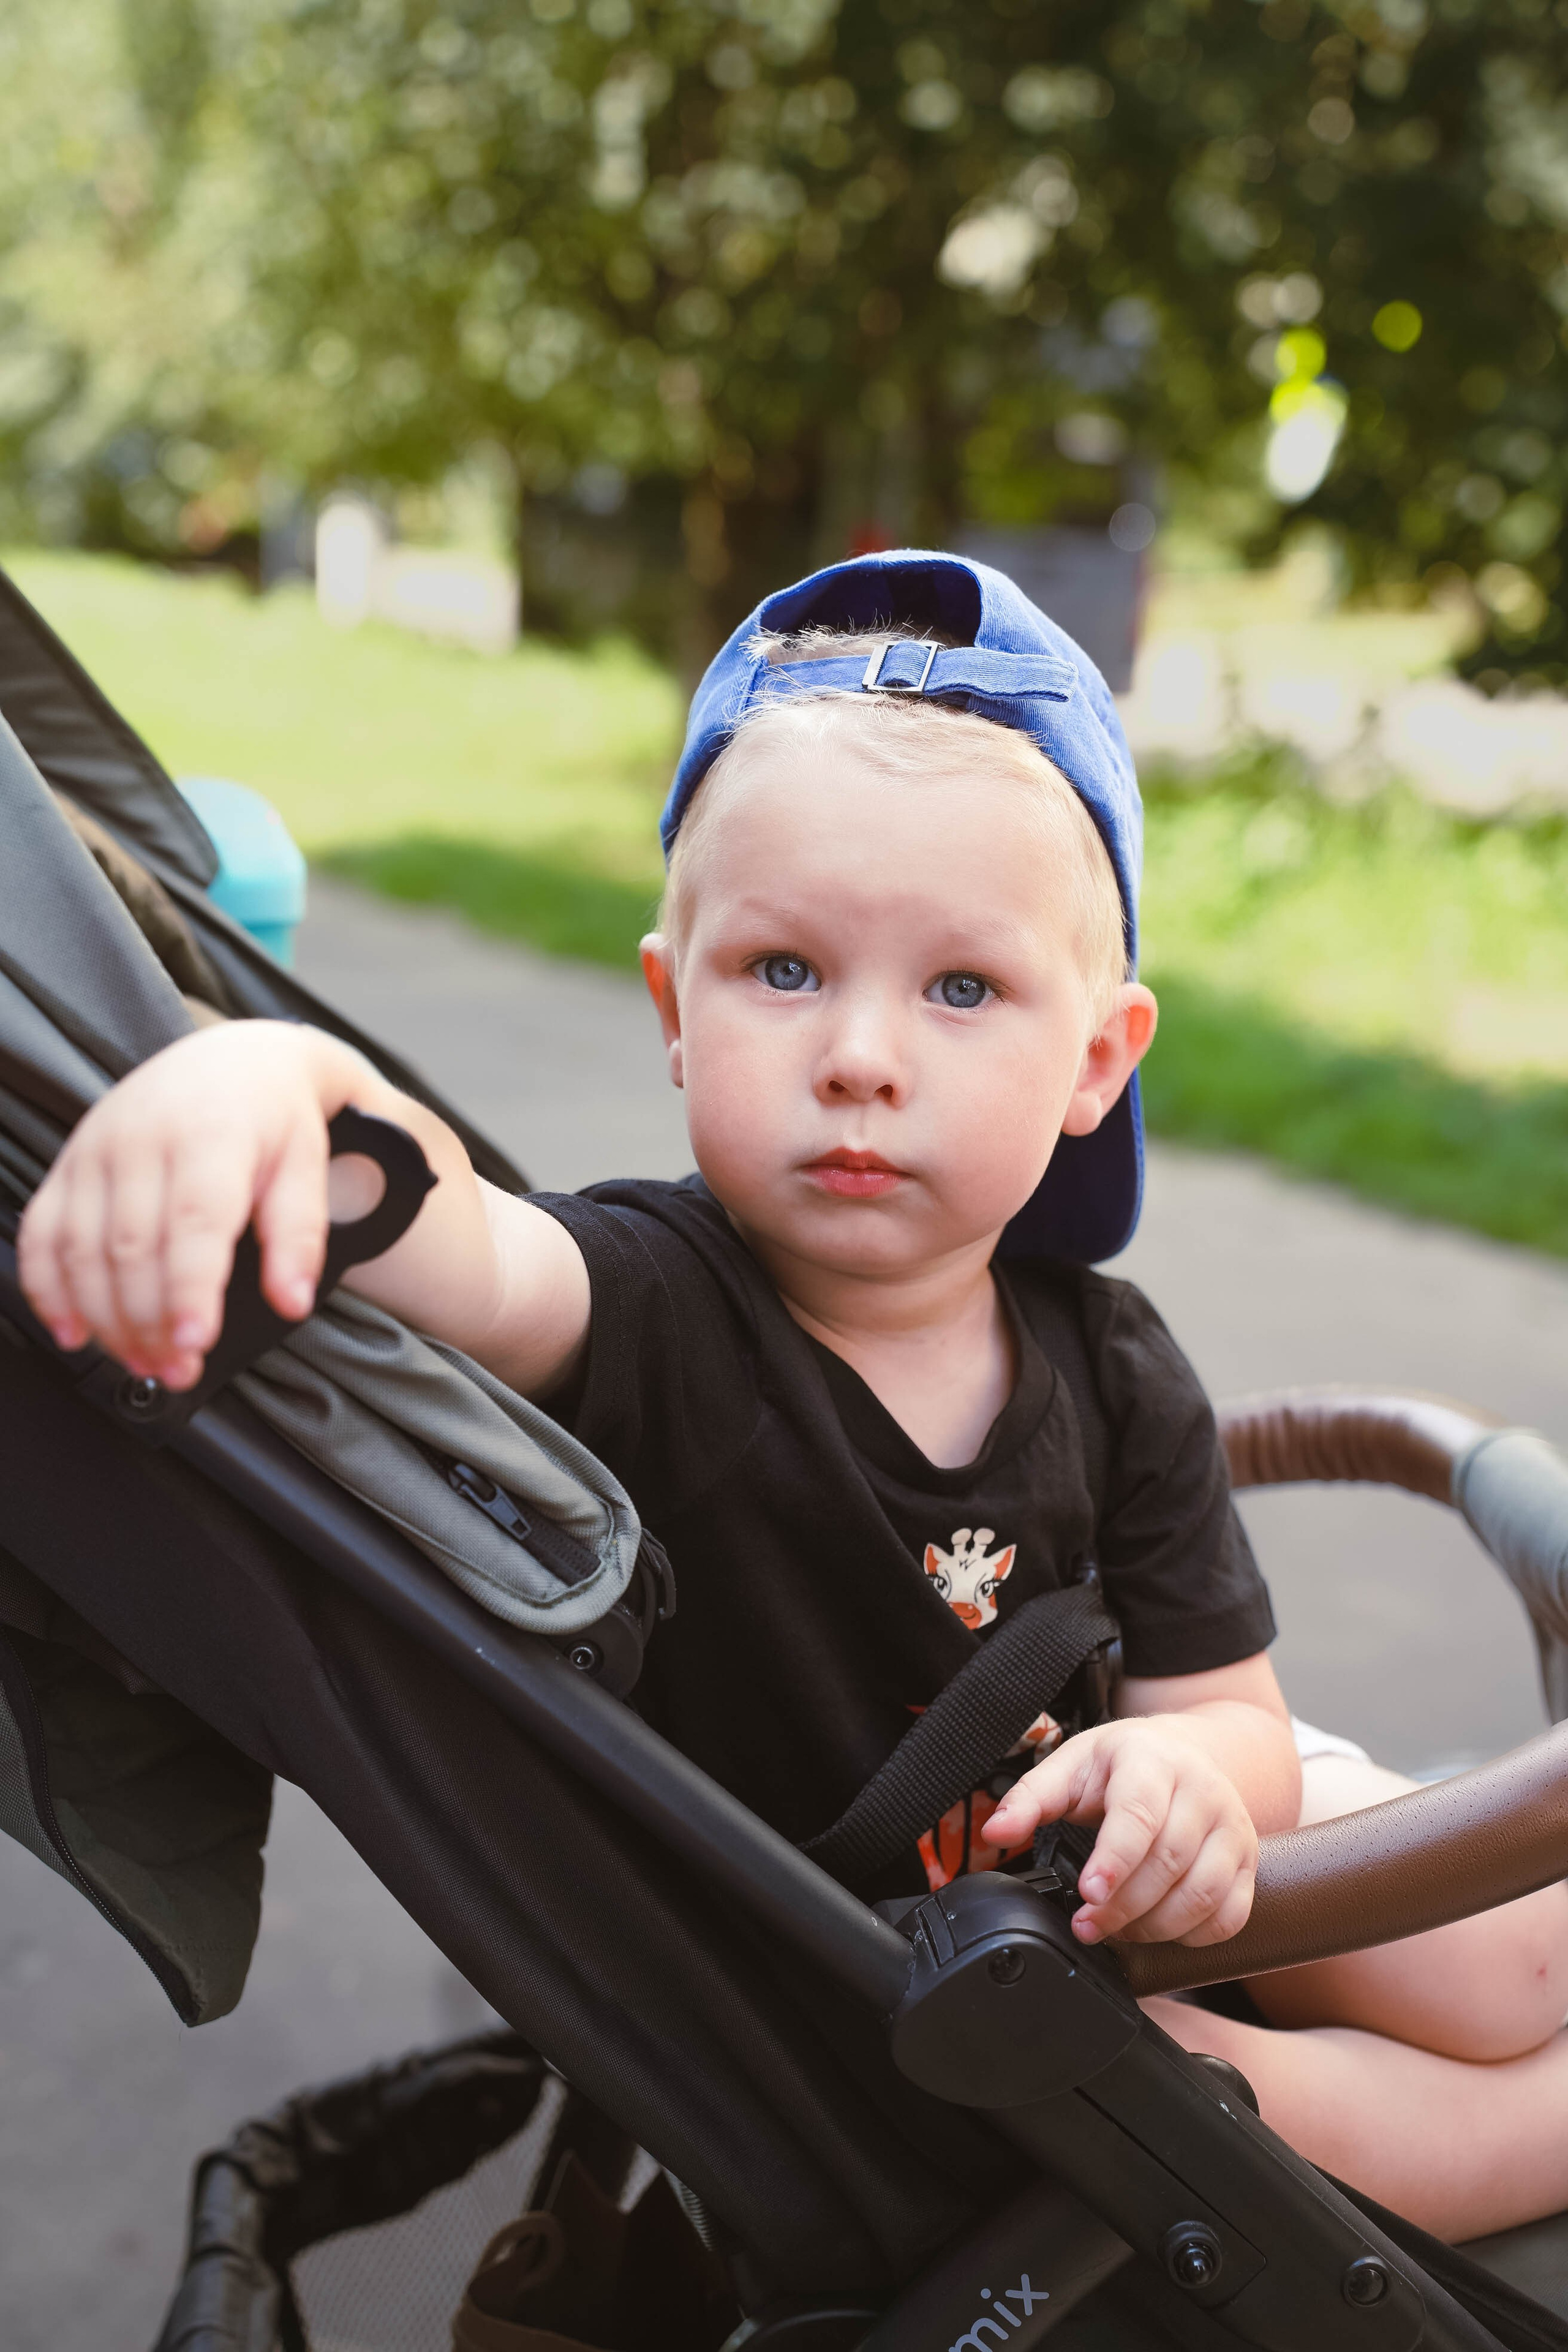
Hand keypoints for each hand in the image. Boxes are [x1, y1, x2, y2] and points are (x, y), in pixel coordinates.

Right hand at [18, 1022, 350, 1390]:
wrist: (235, 1060)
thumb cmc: (273, 1118)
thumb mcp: (307, 1167)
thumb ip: (299, 1236)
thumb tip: (292, 1301)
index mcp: (209, 1136)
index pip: (192, 1223)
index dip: (189, 1290)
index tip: (195, 1342)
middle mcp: (141, 1140)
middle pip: (131, 1249)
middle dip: (150, 1322)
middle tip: (179, 1369)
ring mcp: (95, 1151)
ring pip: (81, 1250)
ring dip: (105, 1319)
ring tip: (142, 1361)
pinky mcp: (67, 1165)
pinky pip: (40, 1234)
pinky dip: (48, 1289)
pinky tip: (74, 1331)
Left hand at [985, 1716, 1258, 1948]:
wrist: (1191, 1754)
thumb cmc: (1126, 1763)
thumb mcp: (1073, 1764)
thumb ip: (1031, 1798)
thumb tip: (996, 1831)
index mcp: (1153, 1760)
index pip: (1140, 1814)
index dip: (1115, 1859)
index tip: (1089, 1893)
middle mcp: (1202, 1792)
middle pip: (1168, 1863)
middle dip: (1123, 1906)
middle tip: (1087, 1925)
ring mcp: (1232, 1829)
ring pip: (1202, 1894)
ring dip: (1155, 1926)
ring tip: (1117, 1929)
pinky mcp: (1248, 1863)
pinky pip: (1230, 1915)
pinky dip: (1194, 1935)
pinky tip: (1160, 1928)